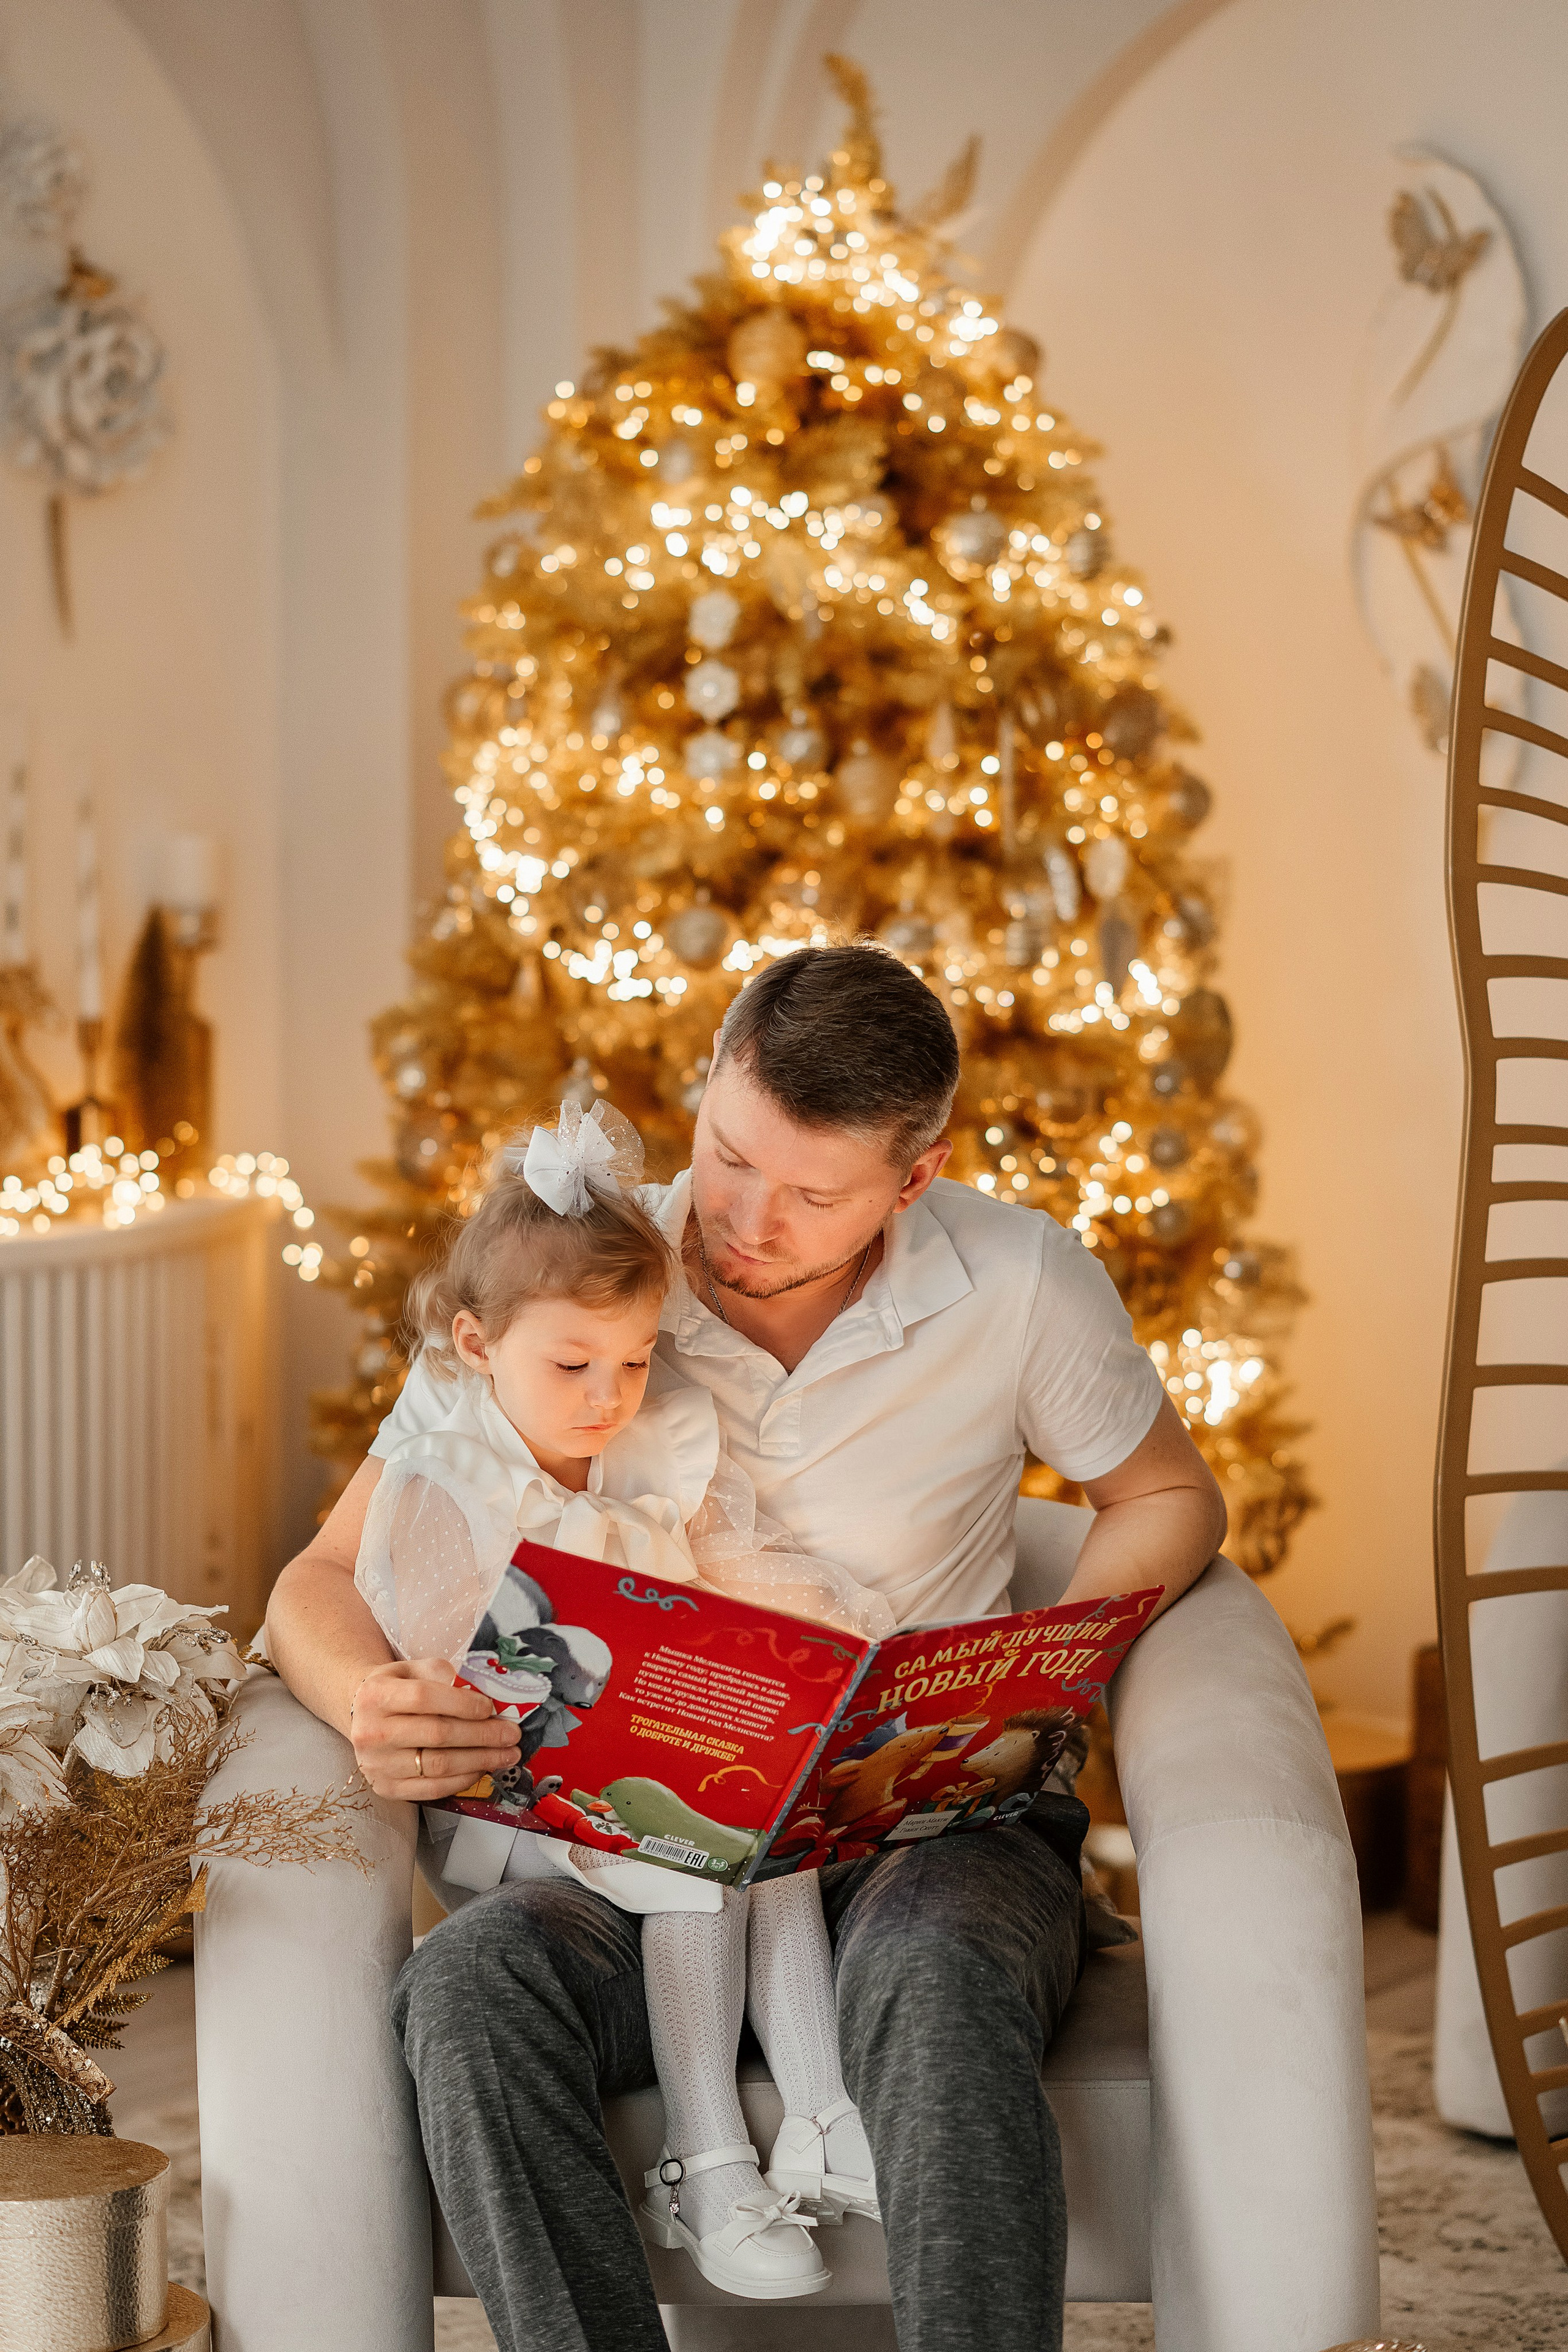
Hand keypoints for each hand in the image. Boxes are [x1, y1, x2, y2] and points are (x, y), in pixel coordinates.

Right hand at [348, 1657, 522, 1800]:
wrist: (361, 1715)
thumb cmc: (396, 1688)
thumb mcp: (411, 1668)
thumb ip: (441, 1673)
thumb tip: (480, 1692)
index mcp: (376, 1695)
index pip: (424, 1698)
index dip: (462, 1704)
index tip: (491, 1708)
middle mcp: (372, 1732)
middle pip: (436, 1734)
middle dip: (482, 1735)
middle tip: (511, 1734)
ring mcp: (377, 1765)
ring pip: (438, 1765)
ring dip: (480, 1760)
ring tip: (506, 1754)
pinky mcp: (386, 1788)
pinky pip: (431, 1789)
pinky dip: (462, 1780)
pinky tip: (482, 1768)